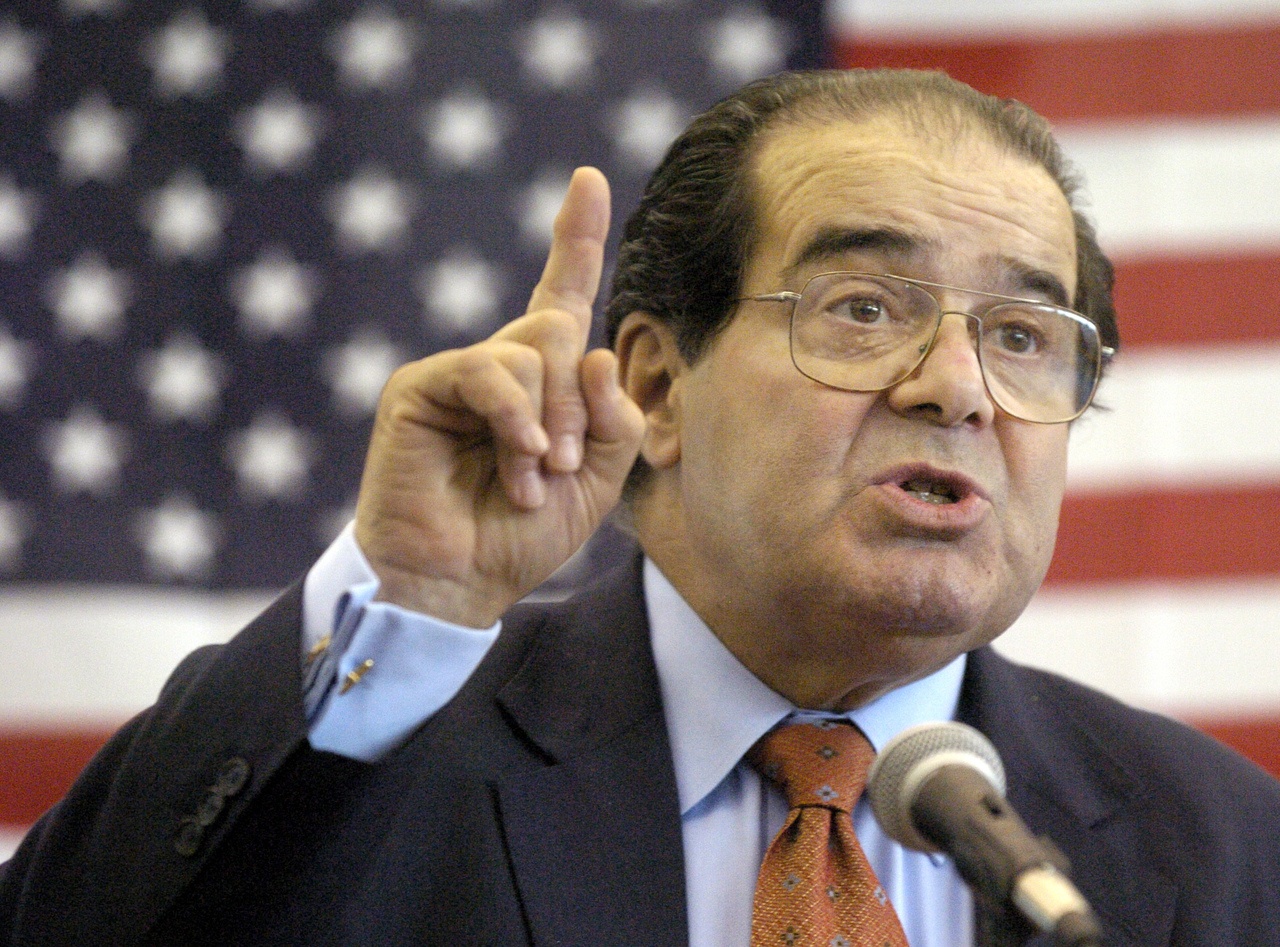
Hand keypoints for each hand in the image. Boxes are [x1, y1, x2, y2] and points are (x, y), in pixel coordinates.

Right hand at [353, 167, 645, 626]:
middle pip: (562, 328)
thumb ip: (617, 419)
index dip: (577, 240)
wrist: (457, 582)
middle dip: (579, 401)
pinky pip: (490, 371)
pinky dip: (515, 418)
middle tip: (564, 464)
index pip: (563, 296)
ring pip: (533, 349)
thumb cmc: (521, 535)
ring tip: (530, 478)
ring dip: (548, 422)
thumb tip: (598, 354)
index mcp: (543, 382)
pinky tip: (520, 461)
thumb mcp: (599, 480)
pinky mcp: (421, 387)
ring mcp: (459, 373)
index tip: (588, 179)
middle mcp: (501, 366)